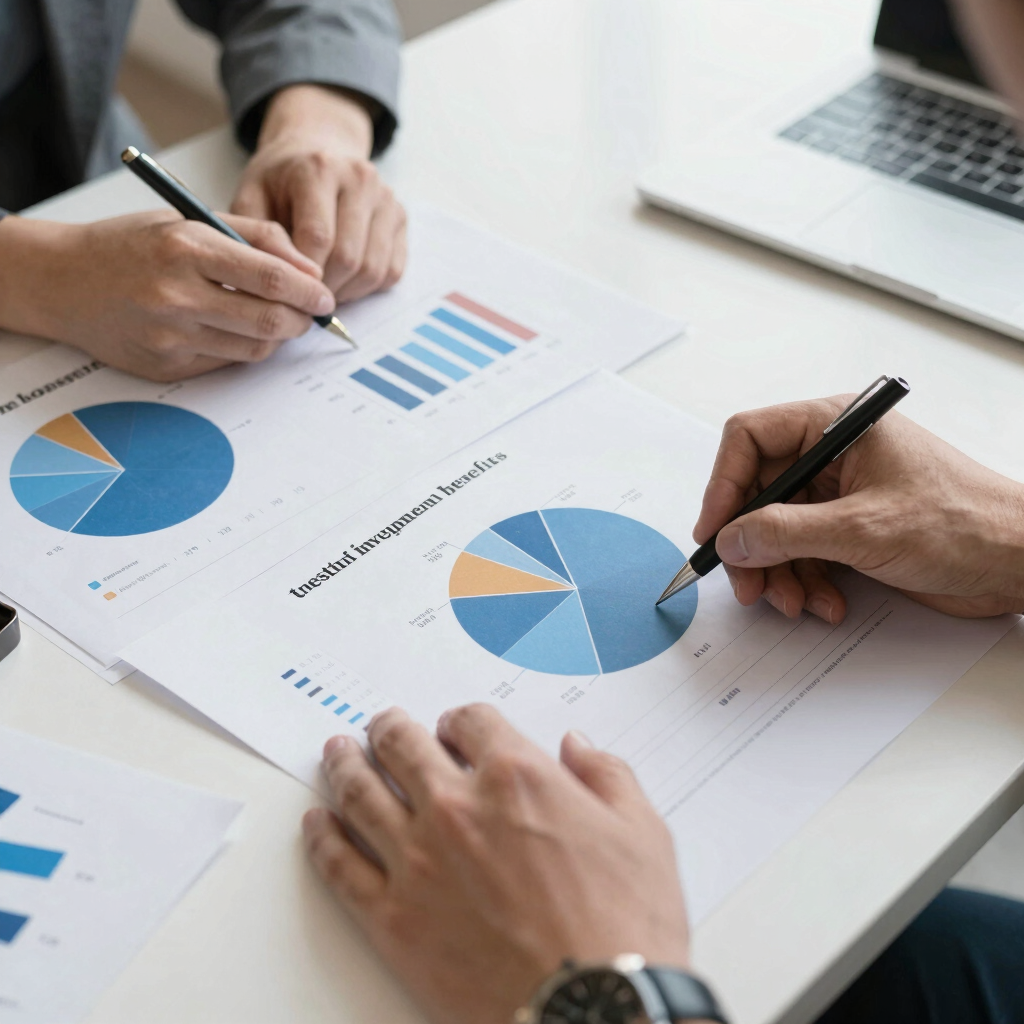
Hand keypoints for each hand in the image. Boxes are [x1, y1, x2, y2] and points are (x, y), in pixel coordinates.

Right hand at [0, 211, 335, 380]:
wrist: (62, 281)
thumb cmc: (132, 246)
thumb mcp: (189, 219)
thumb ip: (255, 236)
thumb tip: (309, 269)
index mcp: (185, 246)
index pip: (270, 277)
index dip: (309, 291)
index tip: (325, 296)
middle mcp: (176, 294)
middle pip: (269, 320)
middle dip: (302, 321)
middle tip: (311, 314)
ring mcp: (170, 335)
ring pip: (254, 348)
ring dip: (277, 337)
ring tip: (274, 319)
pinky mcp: (166, 366)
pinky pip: (227, 362)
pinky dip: (243, 348)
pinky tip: (234, 329)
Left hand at [232, 84, 405, 302]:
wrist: (317, 151)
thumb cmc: (280, 181)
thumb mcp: (251, 196)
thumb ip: (257, 236)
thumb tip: (275, 281)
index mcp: (319, 168)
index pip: (318, 237)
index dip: (303, 274)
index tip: (287, 290)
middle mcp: (360, 178)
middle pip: (349, 257)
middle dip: (324, 288)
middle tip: (303, 297)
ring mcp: (386, 197)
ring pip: (373, 269)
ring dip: (347, 292)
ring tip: (322, 291)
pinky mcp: (400, 217)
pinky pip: (392, 271)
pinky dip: (368, 288)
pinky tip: (344, 281)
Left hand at [303, 706, 690, 1023]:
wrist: (593, 1012)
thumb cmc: (623, 927)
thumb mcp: (641, 833)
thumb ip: (606, 775)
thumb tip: (577, 746)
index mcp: (517, 776)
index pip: (470, 720)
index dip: (459, 719)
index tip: (453, 726)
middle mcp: (457, 807)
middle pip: (403, 745)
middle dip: (390, 729)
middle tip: (381, 726)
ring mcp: (417, 861)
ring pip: (360, 794)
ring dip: (343, 765)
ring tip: (335, 753)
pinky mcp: (393, 918)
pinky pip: (340, 865)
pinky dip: (322, 838)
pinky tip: (316, 824)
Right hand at [693, 397, 1023, 621]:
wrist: (1018, 562)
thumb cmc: (966, 522)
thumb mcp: (863, 527)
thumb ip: (786, 533)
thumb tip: (730, 539)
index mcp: (835, 427)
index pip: (751, 439)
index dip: (723, 485)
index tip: (714, 531)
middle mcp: (832, 455)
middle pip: (757, 494)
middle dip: (751, 545)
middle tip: (748, 583)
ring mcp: (840, 494)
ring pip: (775, 531)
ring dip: (779, 573)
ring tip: (795, 602)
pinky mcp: (850, 529)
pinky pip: (803, 554)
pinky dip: (806, 583)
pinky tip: (826, 603)